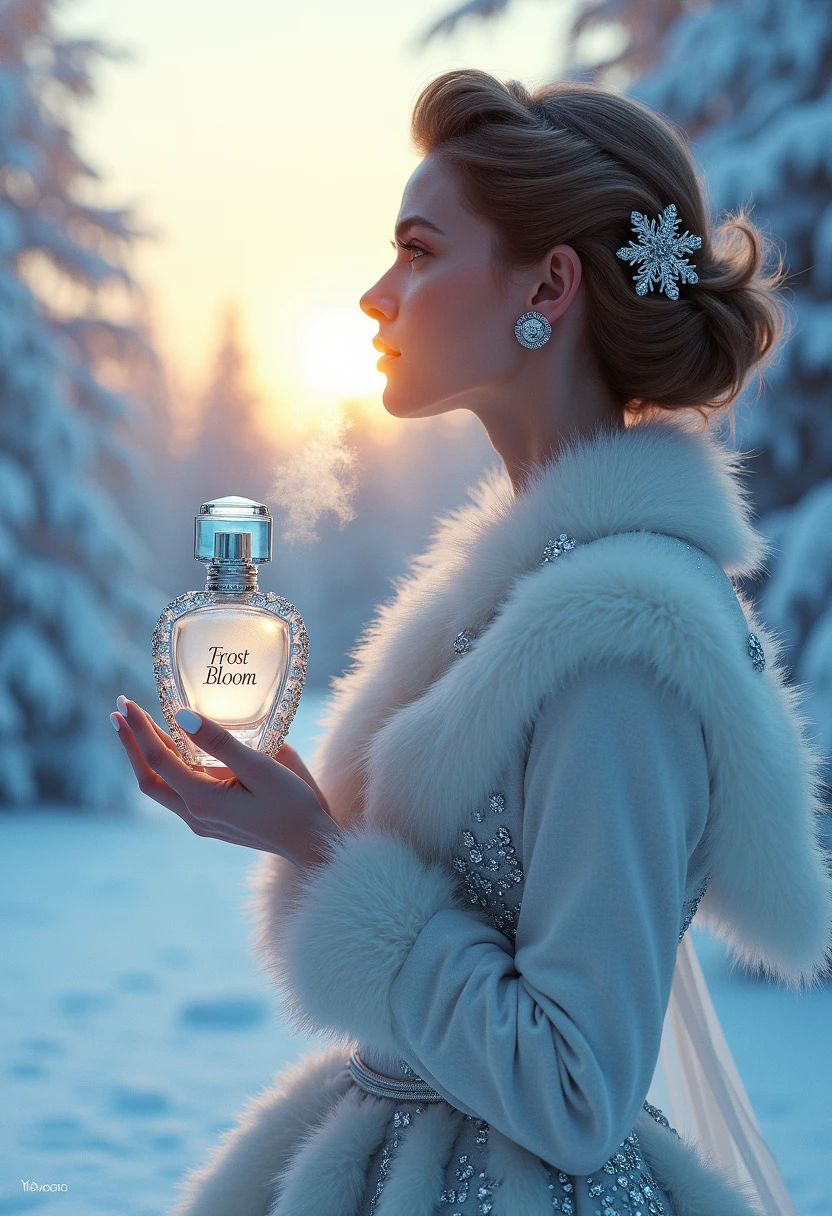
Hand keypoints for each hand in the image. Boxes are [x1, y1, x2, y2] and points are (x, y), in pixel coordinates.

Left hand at [110, 697, 341, 867]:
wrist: (312, 844)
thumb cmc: (294, 804)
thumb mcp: (262, 767)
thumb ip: (220, 742)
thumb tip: (181, 716)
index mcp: (203, 801)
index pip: (158, 760)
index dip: (139, 730)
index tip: (127, 703)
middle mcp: (194, 815)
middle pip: (148, 778)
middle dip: (130, 744)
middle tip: (119, 711)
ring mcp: (201, 822)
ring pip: (160, 788)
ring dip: (145, 757)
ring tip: (138, 726)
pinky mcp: (211, 821)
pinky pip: (178, 792)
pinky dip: (167, 768)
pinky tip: (174, 750)